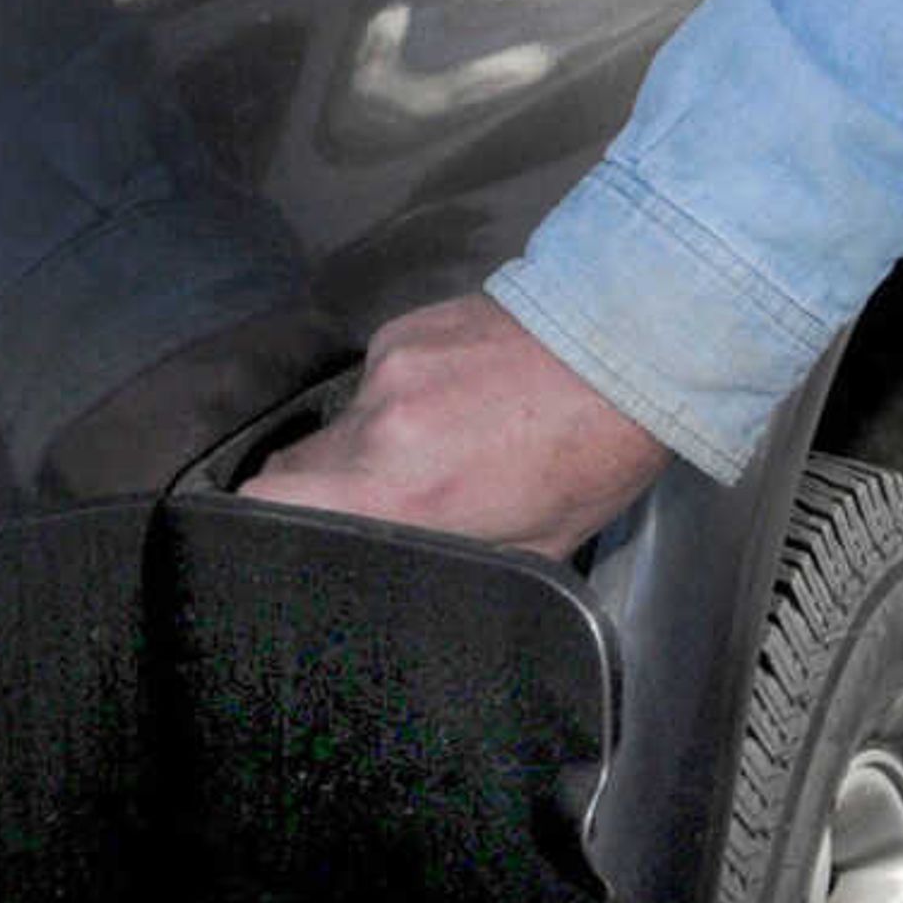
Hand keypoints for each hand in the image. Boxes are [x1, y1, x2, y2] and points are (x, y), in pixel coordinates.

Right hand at [242, 293, 671, 558]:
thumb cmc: (594, 459)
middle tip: (384, 499)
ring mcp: (388, 367)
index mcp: (398, 491)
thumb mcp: (531, 548)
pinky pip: (378, 374)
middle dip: (326, 490)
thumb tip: (403, 577)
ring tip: (445, 439)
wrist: (636, 347)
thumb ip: (446, 562)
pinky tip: (462, 392)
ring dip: (372, 439)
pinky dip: (403, 390)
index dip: (269, 530)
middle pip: (295, 466)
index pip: (267, 508)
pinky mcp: (407, 326)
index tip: (292, 542)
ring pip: (341, 419)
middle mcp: (377, 425)